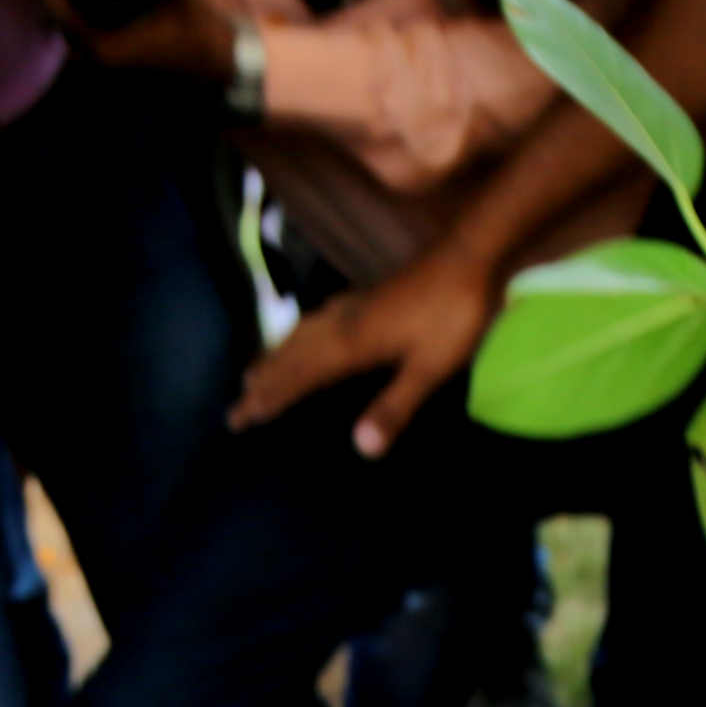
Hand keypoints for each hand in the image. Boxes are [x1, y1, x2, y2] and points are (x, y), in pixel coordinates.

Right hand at [230, 237, 501, 457]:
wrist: (470, 258)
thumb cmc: (455, 316)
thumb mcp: (429, 369)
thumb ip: (394, 407)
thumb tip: (360, 449)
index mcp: (351, 344)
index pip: (298, 377)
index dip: (269, 399)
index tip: (240, 419)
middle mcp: (342, 323)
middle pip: (291, 356)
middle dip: (262, 384)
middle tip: (234, 409)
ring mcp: (353, 307)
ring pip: (300, 335)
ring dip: (275, 357)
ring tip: (253, 373)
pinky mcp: (367, 299)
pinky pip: (317, 321)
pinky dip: (299, 336)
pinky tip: (305, 334)